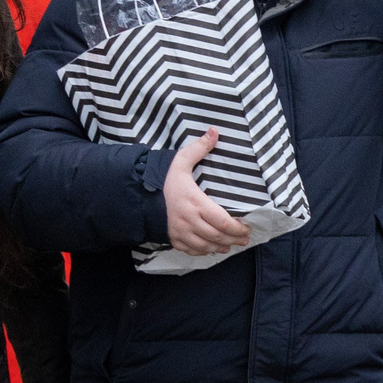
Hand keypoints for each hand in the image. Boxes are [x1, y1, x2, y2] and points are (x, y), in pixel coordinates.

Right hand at [162, 128, 250, 255]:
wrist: (136, 194)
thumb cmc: (161, 179)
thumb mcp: (180, 161)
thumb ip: (198, 148)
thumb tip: (214, 131)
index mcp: (196, 203)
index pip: (223, 221)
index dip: (237, 228)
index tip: (246, 227)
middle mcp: (190, 221)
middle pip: (217, 236)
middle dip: (233, 239)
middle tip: (244, 239)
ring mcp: (180, 232)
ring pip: (206, 246)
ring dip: (221, 247)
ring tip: (231, 245)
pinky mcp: (172, 239)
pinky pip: (191, 250)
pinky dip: (203, 252)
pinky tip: (211, 249)